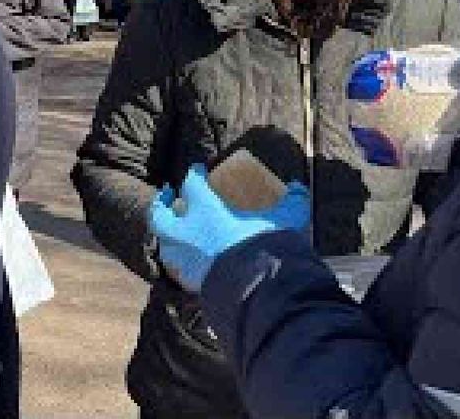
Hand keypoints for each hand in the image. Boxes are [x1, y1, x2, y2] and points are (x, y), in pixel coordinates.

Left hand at [149, 164, 310, 292]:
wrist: (256, 290)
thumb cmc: (265, 248)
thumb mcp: (284, 221)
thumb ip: (292, 203)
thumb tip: (299, 188)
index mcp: (205, 211)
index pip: (191, 184)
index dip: (193, 174)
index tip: (197, 170)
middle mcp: (187, 233)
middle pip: (160, 214)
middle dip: (161, 204)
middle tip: (168, 195)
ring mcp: (184, 259)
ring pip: (163, 243)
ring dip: (166, 235)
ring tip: (172, 232)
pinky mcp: (188, 282)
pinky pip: (175, 269)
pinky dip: (177, 263)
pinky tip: (185, 263)